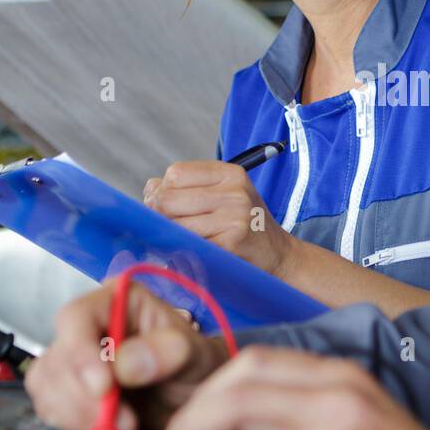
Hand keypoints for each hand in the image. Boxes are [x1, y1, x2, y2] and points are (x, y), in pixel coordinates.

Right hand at [25, 279, 228, 429]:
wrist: (194, 399)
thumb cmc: (195, 366)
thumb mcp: (195, 356)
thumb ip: (167, 353)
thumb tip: (125, 364)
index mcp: (117, 301)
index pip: (77, 317)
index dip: (81, 352)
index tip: (103, 387)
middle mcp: (88, 325)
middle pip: (57, 356)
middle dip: (84, 397)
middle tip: (125, 423)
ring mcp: (74, 358)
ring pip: (46, 385)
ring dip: (78, 415)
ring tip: (124, 429)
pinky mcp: (68, 389)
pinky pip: (50, 407)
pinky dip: (74, 425)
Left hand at [144, 161, 297, 278]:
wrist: (280, 256)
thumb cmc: (246, 225)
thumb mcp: (227, 195)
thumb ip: (190, 188)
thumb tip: (149, 189)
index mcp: (231, 174)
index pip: (175, 173)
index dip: (162, 190)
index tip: (166, 205)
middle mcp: (234, 192)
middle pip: (168, 198)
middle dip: (159, 214)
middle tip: (168, 226)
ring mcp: (234, 218)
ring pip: (173, 224)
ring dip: (170, 235)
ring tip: (183, 239)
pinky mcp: (229, 243)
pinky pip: (187, 244)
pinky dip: (182, 250)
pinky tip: (193, 251)